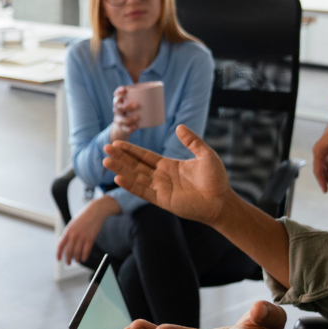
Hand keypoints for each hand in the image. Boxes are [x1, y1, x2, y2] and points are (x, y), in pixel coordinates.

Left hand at [56, 195, 119, 264]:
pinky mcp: (91, 239)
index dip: (58, 254)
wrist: (96, 210)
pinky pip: (86, 251)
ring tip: (78, 261)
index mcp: (68, 230)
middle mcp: (74, 235)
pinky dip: (84, 257)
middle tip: (68, 263)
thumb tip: (62, 241)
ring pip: (77, 253)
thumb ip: (68, 232)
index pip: (60, 245)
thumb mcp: (73, 223)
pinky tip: (84, 258)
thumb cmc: (84, 216)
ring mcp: (82, 237)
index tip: (59, 259)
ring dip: (77, 259)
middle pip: (68, 252)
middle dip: (68, 260)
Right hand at [103, 126, 233, 226]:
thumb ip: (192, 141)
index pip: (145, 156)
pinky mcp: (163, 200)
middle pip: (136, 165)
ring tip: (106, 161)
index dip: (131, 150)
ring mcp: (161, 189)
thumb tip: (179, 127)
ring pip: (135, 177)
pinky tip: (118, 179)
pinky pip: (143, 192)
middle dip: (121, 157)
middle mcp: (162, 177)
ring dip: (120, 170)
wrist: (221, 201)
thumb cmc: (216, 179)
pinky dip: (130, 186)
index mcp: (169, 166)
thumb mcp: (205, 155)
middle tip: (106, 149)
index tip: (117, 143)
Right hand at [110, 86, 140, 141]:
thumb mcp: (133, 103)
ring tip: (137, 117)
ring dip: (128, 119)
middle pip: (119, 107)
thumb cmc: (131, 111)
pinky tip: (136, 126)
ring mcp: (119, 120)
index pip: (116, 95)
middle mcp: (117, 110)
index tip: (125, 90)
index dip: (119, 92)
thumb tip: (160, 90)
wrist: (122, 127)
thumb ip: (142, 97)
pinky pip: (125, 129)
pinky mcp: (122, 128)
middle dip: (127, 106)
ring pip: (121, 119)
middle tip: (136, 105)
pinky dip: (130, 128)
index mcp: (119, 102)